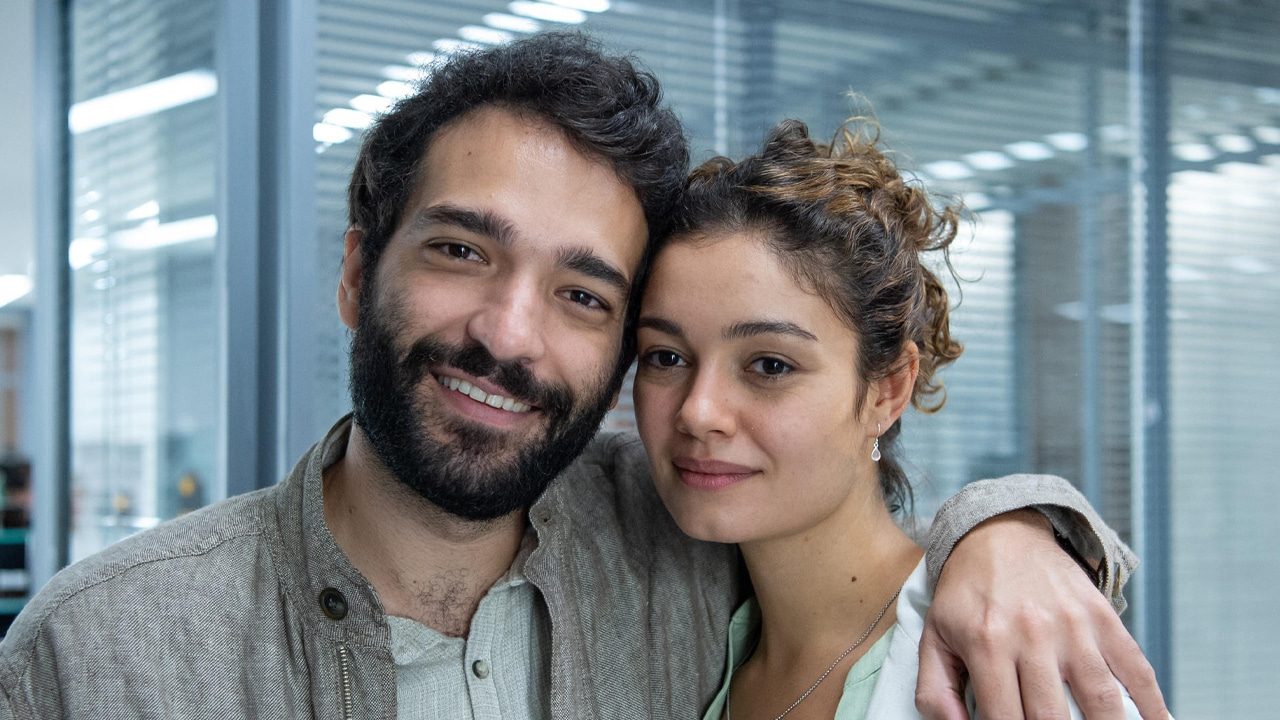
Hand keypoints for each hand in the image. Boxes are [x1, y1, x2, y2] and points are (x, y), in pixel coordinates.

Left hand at [915, 510, 1167, 719]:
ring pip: (1102, 702)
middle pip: (1054, 718)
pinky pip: (1137, 670)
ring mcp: (1074, 627)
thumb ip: (936, 691)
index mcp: (987, 644)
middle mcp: (1033, 636)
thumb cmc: (965, 594)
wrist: (999, 534)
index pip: (1005, 719)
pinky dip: (1153, 706)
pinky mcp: (1103, 617)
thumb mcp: (934, 636)